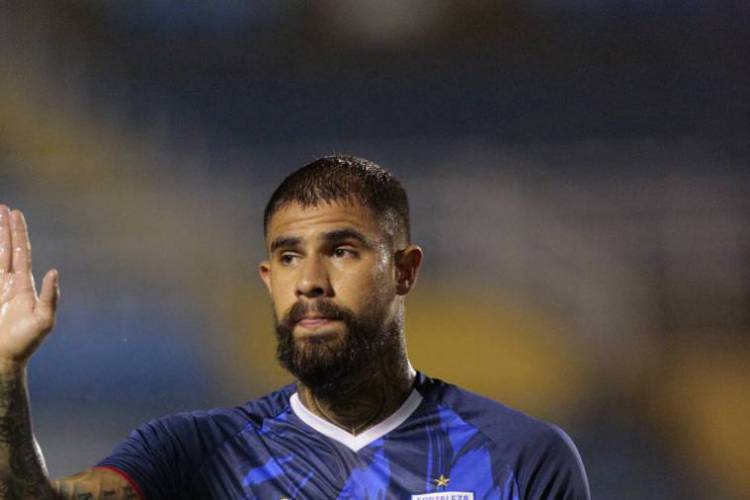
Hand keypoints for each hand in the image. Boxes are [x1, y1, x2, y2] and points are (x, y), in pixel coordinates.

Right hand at [0, 206, 58, 366]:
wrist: (2, 358)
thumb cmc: (25, 342)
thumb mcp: (44, 320)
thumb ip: (50, 297)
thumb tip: (54, 271)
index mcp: (25, 284)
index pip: (20, 251)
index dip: (18, 232)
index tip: (15, 213)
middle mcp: (10, 282)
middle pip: (7, 248)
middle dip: (5, 228)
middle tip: (3, 207)